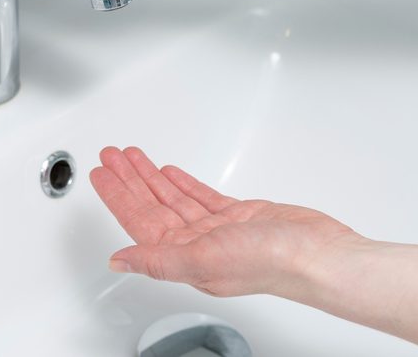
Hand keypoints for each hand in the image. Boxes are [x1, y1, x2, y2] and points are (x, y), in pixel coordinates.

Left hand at [89, 147, 365, 297]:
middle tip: (109, 156)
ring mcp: (218, 231)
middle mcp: (197, 246)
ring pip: (174, 199)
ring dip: (152, 177)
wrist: (318, 254)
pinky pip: (201, 197)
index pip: (138, 222)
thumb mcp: (202, 260)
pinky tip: (170, 172)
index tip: (99, 175)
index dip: (116, 196)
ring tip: (132, 156)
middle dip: (129, 180)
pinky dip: (184, 183)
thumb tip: (119, 262)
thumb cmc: (270, 262)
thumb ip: (157, 259)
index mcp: (184, 258)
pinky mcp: (240, 217)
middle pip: (152, 206)